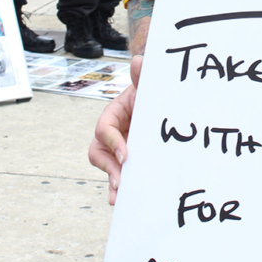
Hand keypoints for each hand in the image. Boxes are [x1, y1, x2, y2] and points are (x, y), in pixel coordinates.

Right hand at [88, 55, 141, 204]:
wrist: (163, 112)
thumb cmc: (152, 97)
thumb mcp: (147, 88)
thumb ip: (142, 77)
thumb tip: (139, 60)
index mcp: (113, 114)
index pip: (104, 128)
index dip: (113, 141)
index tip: (126, 154)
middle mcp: (111, 133)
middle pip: (98, 151)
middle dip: (108, 166)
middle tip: (121, 178)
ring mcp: (117, 149)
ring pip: (105, 166)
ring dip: (110, 180)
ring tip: (119, 194)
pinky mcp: (126, 162)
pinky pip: (116, 176)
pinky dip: (115, 188)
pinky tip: (118, 201)